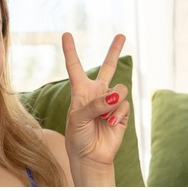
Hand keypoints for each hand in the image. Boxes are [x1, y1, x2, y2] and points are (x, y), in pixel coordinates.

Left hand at [61, 32, 128, 185]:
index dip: (70, 51)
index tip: (66, 34)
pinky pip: (124, 104)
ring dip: (111, 103)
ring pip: (119, 89)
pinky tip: (110, 124)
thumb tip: (116, 95)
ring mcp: (110, 101)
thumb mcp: (78, 118)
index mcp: (80, 90)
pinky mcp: (122, 112)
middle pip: (108, 67)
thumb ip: (95, 104)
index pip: (74, 67)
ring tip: (103, 117)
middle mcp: (96, 93)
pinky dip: (117, 115)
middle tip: (121, 36)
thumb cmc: (77, 135)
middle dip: (114, 51)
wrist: (90, 155)